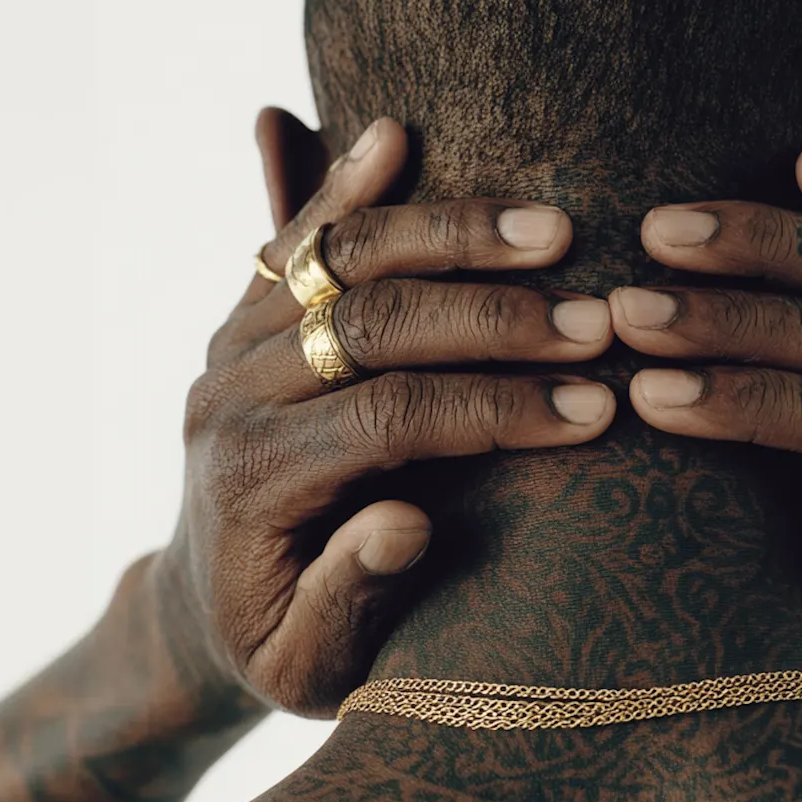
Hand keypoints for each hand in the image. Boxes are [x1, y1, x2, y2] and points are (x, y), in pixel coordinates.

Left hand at [164, 113, 617, 714]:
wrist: (201, 614)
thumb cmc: (280, 650)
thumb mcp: (309, 667)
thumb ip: (348, 599)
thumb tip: (403, 524)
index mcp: (254, 483)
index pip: (390, 420)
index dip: (496, 408)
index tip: (595, 409)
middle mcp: (230, 399)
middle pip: (370, 325)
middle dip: (496, 318)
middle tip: (600, 319)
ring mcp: (230, 347)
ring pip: (341, 262)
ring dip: (451, 236)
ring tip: (555, 229)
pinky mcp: (243, 316)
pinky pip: (295, 238)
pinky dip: (344, 181)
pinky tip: (397, 133)